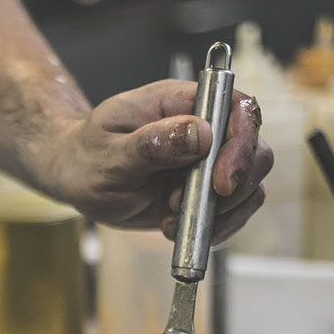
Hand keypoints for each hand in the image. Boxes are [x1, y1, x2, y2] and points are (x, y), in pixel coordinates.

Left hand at [46, 79, 272, 242]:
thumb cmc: (87, 157)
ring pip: (249, 186)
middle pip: (256, 150)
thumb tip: (201, 132)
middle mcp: (204, 130)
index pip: (238, 110)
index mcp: (181, 104)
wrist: (77, 177)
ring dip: (220, 213)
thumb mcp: (110, 154)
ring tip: (172, 218)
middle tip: (184, 206)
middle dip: (234, 187)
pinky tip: (175, 229)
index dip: (241, 146)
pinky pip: (231, 212)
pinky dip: (214, 228)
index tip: (221, 183)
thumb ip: (153, 144)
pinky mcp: (203, 192)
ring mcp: (207, 163)